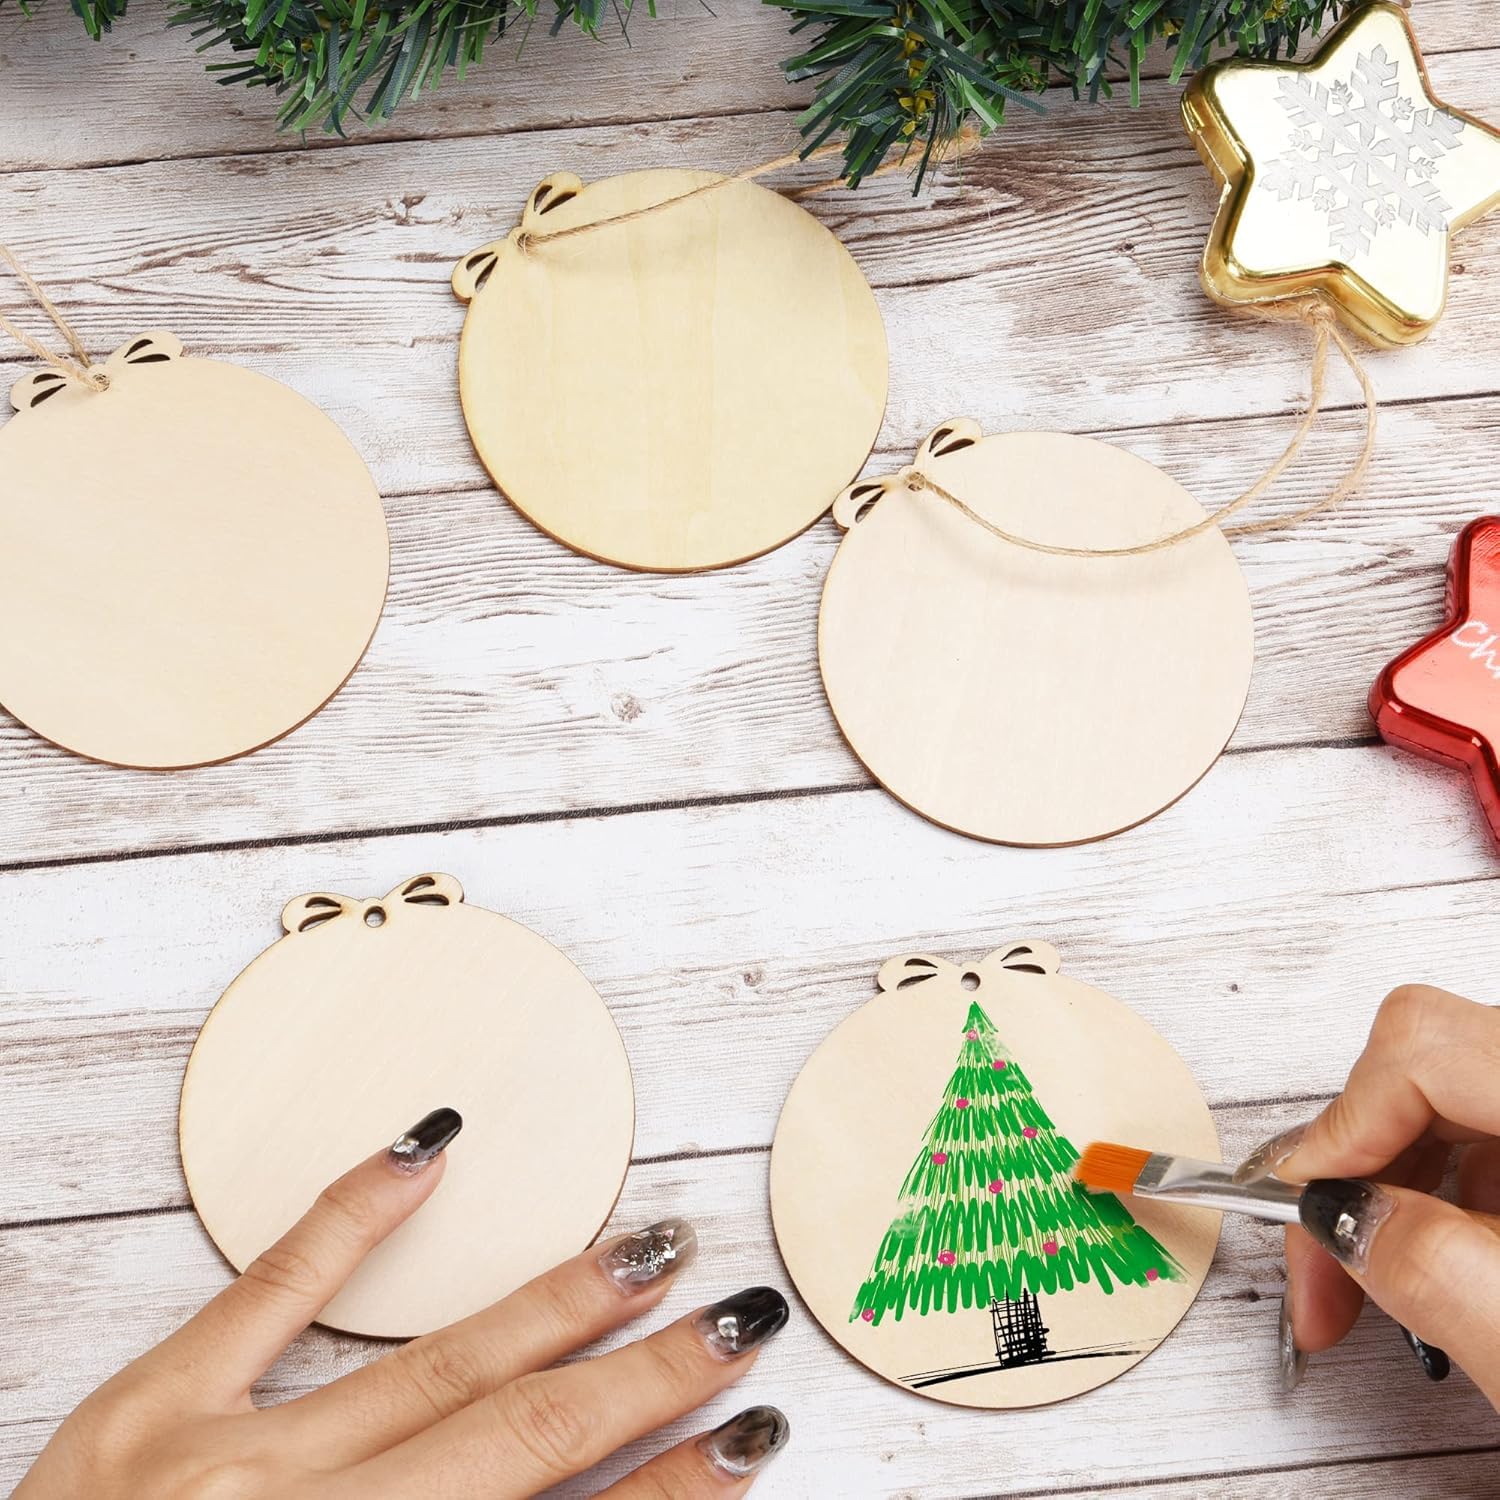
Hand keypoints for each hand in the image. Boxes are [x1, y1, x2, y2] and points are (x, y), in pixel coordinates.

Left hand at [15, 1108, 790, 1497]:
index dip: (672, 1491)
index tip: (751, 1437)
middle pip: (522, 1441)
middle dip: (648, 1378)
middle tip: (742, 1318)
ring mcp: (222, 1467)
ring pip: (432, 1368)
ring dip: (556, 1304)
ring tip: (652, 1245)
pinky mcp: (146, 1409)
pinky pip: (269, 1288)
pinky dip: (357, 1214)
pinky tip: (429, 1147)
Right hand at [1234, 986, 1499, 1402]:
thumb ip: (1425, 1264)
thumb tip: (1335, 1209)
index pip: (1421, 1048)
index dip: (1339, 1128)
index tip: (1298, 1206)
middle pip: (1428, 1062)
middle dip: (1354, 1166)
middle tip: (1320, 1270)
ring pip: (1454, 1097)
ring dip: (1398, 1188)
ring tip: (1380, 1285)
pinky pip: (1493, 1129)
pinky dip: (1452, 1195)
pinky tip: (1451, 1266)